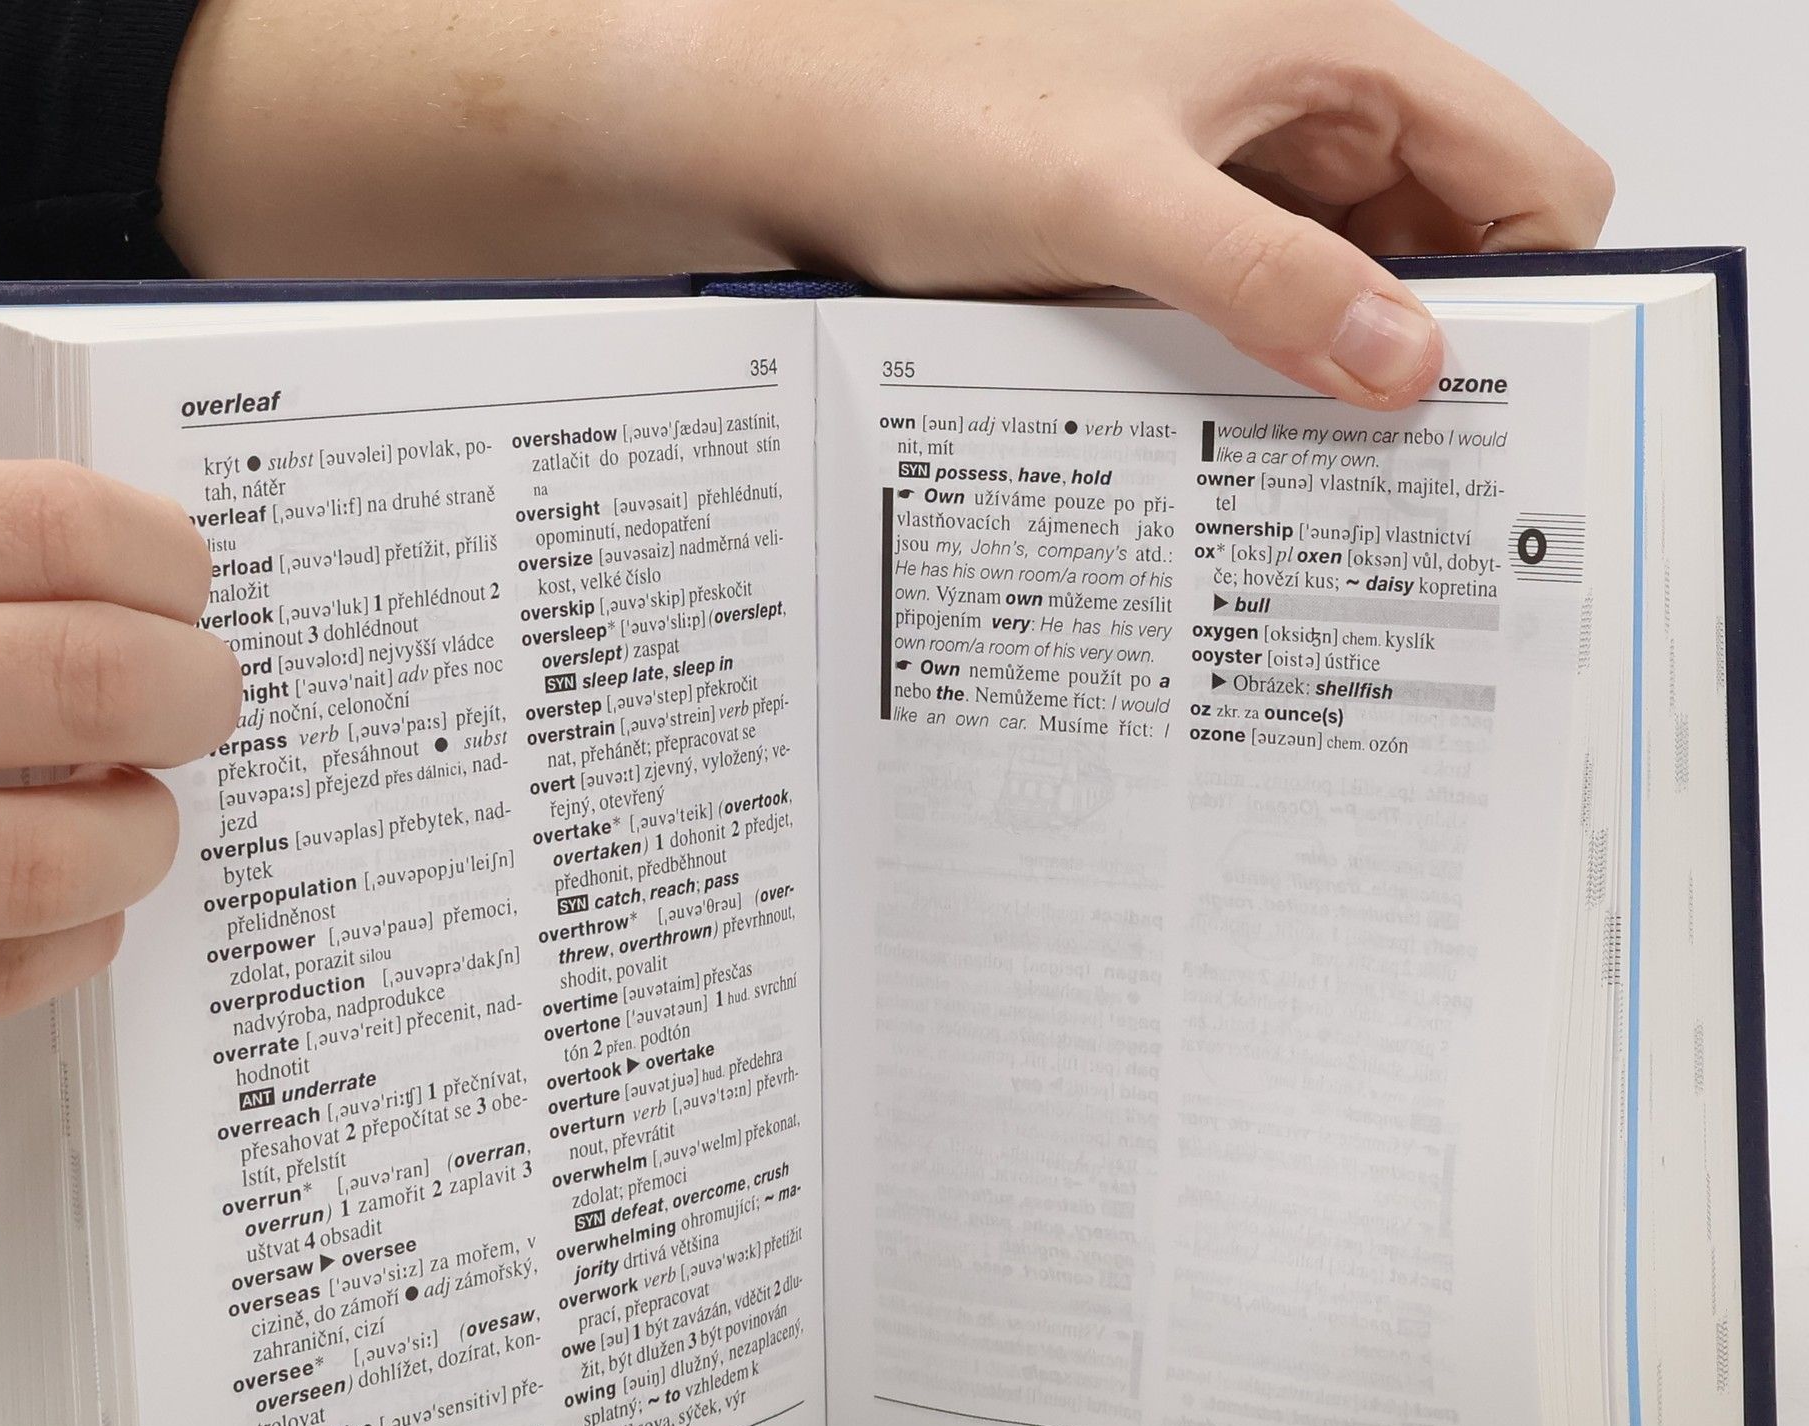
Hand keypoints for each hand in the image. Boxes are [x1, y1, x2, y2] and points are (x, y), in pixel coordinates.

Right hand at [0, 461, 238, 1048]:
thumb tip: (115, 555)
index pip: (51, 530)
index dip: (160, 558)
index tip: (183, 580)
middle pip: (83, 682)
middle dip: (189, 694)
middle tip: (200, 698)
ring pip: (45, 861)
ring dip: (138, 838)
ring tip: (137, 816)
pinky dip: (60, 948)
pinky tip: (75, 916)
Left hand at [162, 0, 1611, 409]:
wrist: (768, 126)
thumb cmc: (917, 108)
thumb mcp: (1114, 205)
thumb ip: (1274, 285)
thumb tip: (1412, 368)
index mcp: (1331, 52)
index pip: (1528, 174)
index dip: (1539, 293)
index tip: (1498, 417)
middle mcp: (1295, 108)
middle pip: (1448, 246)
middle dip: (1442, 355)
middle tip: (1408, 488)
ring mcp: (1228, 177)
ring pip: (1349, 291)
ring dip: (1341, 378)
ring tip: (1319, 492)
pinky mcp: (1159, 238)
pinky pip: (1254, 315)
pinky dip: (1259, 379)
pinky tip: (1233, 454)